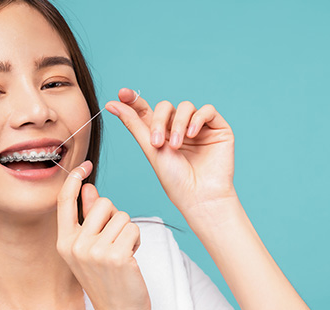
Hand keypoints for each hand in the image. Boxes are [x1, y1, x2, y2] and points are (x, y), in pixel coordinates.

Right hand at [56, 160, 150, 309]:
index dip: (73, 179)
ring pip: (121, 216)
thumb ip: (88, 217)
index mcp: (64, 242)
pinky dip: (136, 240)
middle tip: (115, 242)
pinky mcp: (115, 255)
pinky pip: (132, 228)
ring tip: (122, 253)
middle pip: (103, 203)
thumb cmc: (107, 280)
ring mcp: (94, 251)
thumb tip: (89, 188)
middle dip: (115, 218)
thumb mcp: (90, 249)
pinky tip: (130, 259)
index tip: (84, 165)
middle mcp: (75, 245)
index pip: (64, 201)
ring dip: (128, 232)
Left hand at [105, 88, 238, 214]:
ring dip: (178, 124)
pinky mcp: (218, 128)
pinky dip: (197, 119)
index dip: (134, 100)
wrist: (200, 196)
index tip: (122, 93)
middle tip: (156, 143)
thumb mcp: (150, 148)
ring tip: (176, 146)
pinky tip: (192, 135)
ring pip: (186, 107)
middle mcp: (179, 128)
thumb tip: (111, 104)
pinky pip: (207, 110)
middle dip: (159, 121)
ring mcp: (199, 127)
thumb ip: (133, 123)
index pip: (146, 111)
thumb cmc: (175, 178)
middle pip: (165, 107)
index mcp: (160, 134)